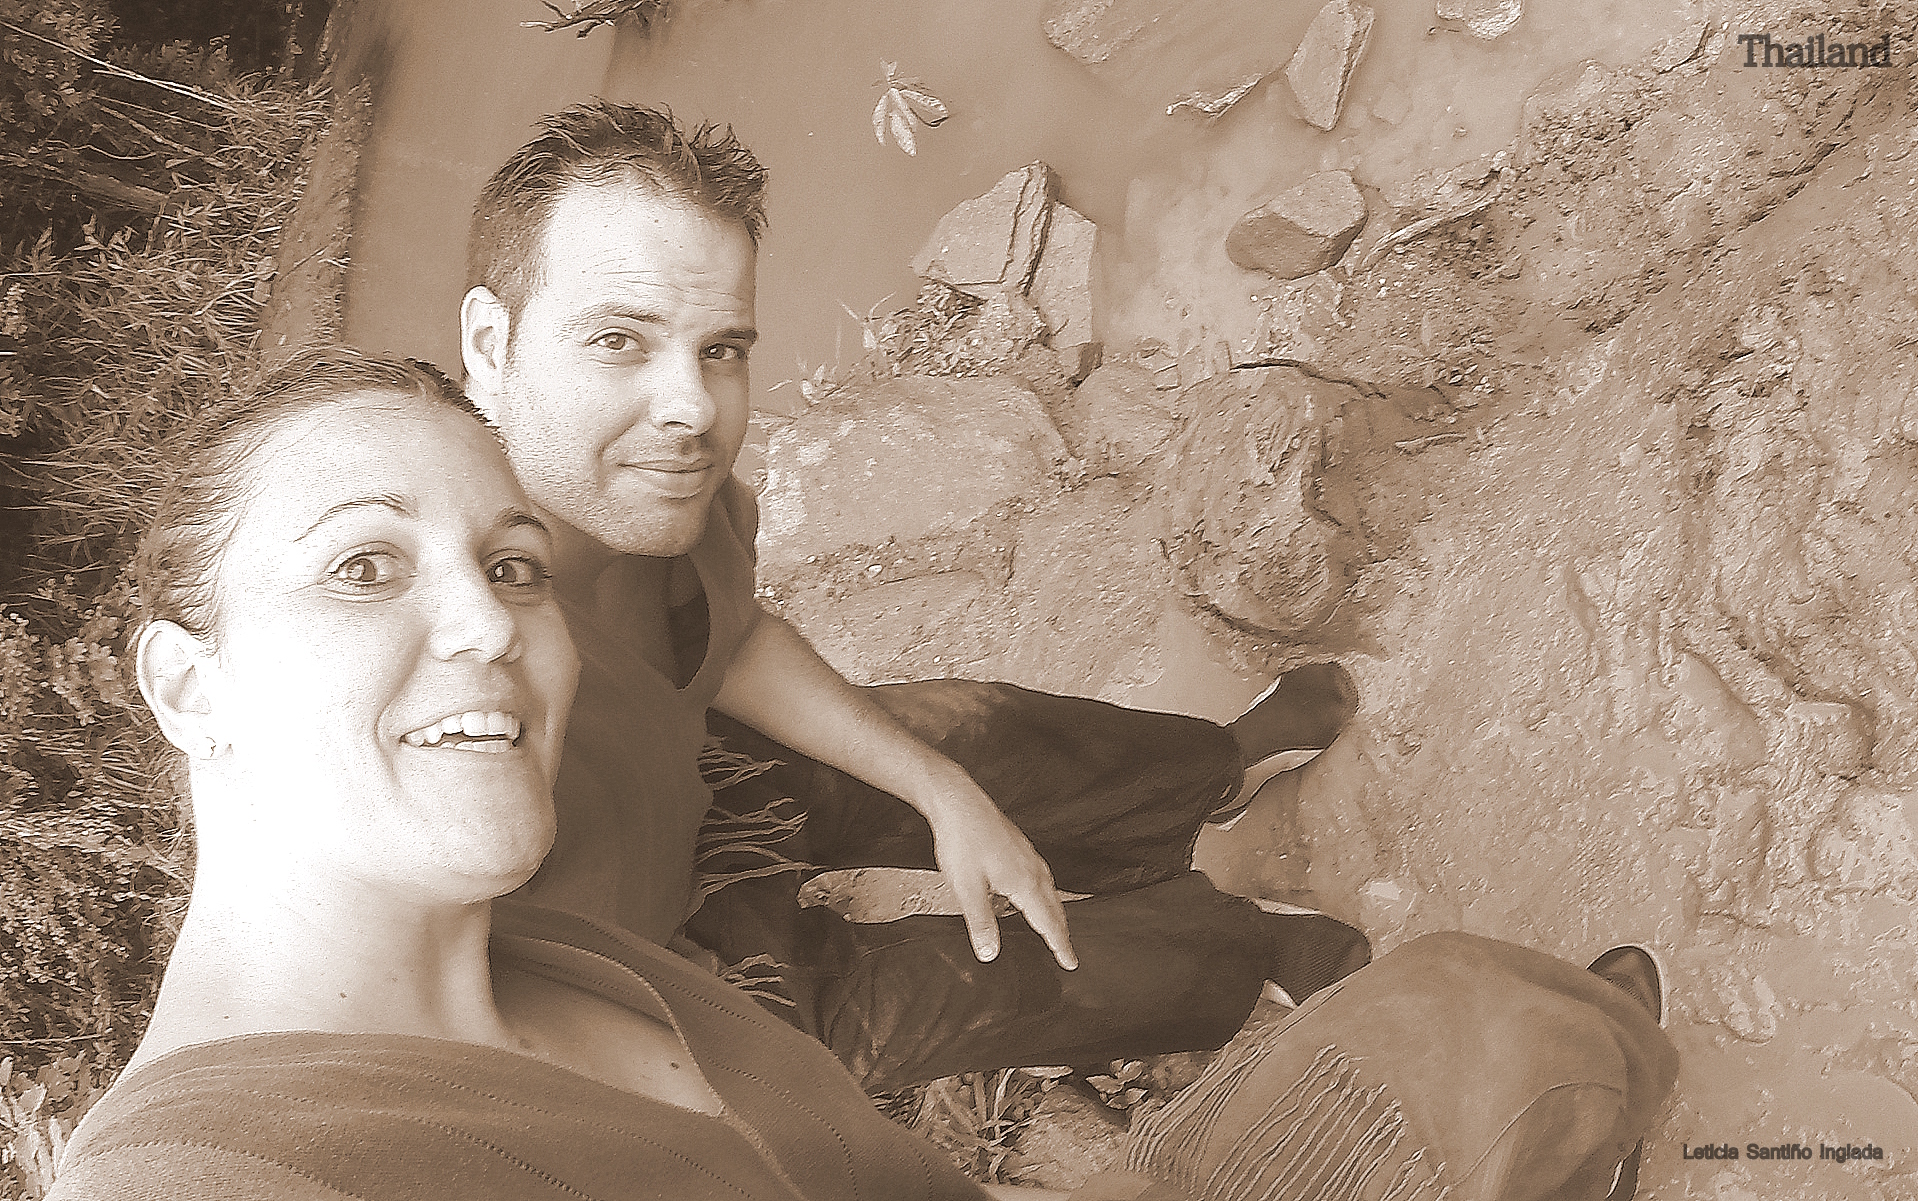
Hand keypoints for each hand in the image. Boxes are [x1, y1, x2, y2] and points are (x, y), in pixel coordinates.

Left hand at [922, 776, 1077, 970]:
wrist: (957, 801)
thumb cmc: (962, 840)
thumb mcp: (966, 888)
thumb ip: (981, 923)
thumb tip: (990, 954)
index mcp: (1024, 882)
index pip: (1048, 922)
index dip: (1060, 945)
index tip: (1071, 962)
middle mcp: (1032, 868)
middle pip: (1055, 907)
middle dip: (1062, 932)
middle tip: (1067, 952)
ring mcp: (1027, 854)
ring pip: (1050, 890)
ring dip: (1056, 912)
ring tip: (1056, 926)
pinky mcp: (1019, 845)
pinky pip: (1041, 875)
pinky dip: (1045, 892)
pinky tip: (1033, 891)